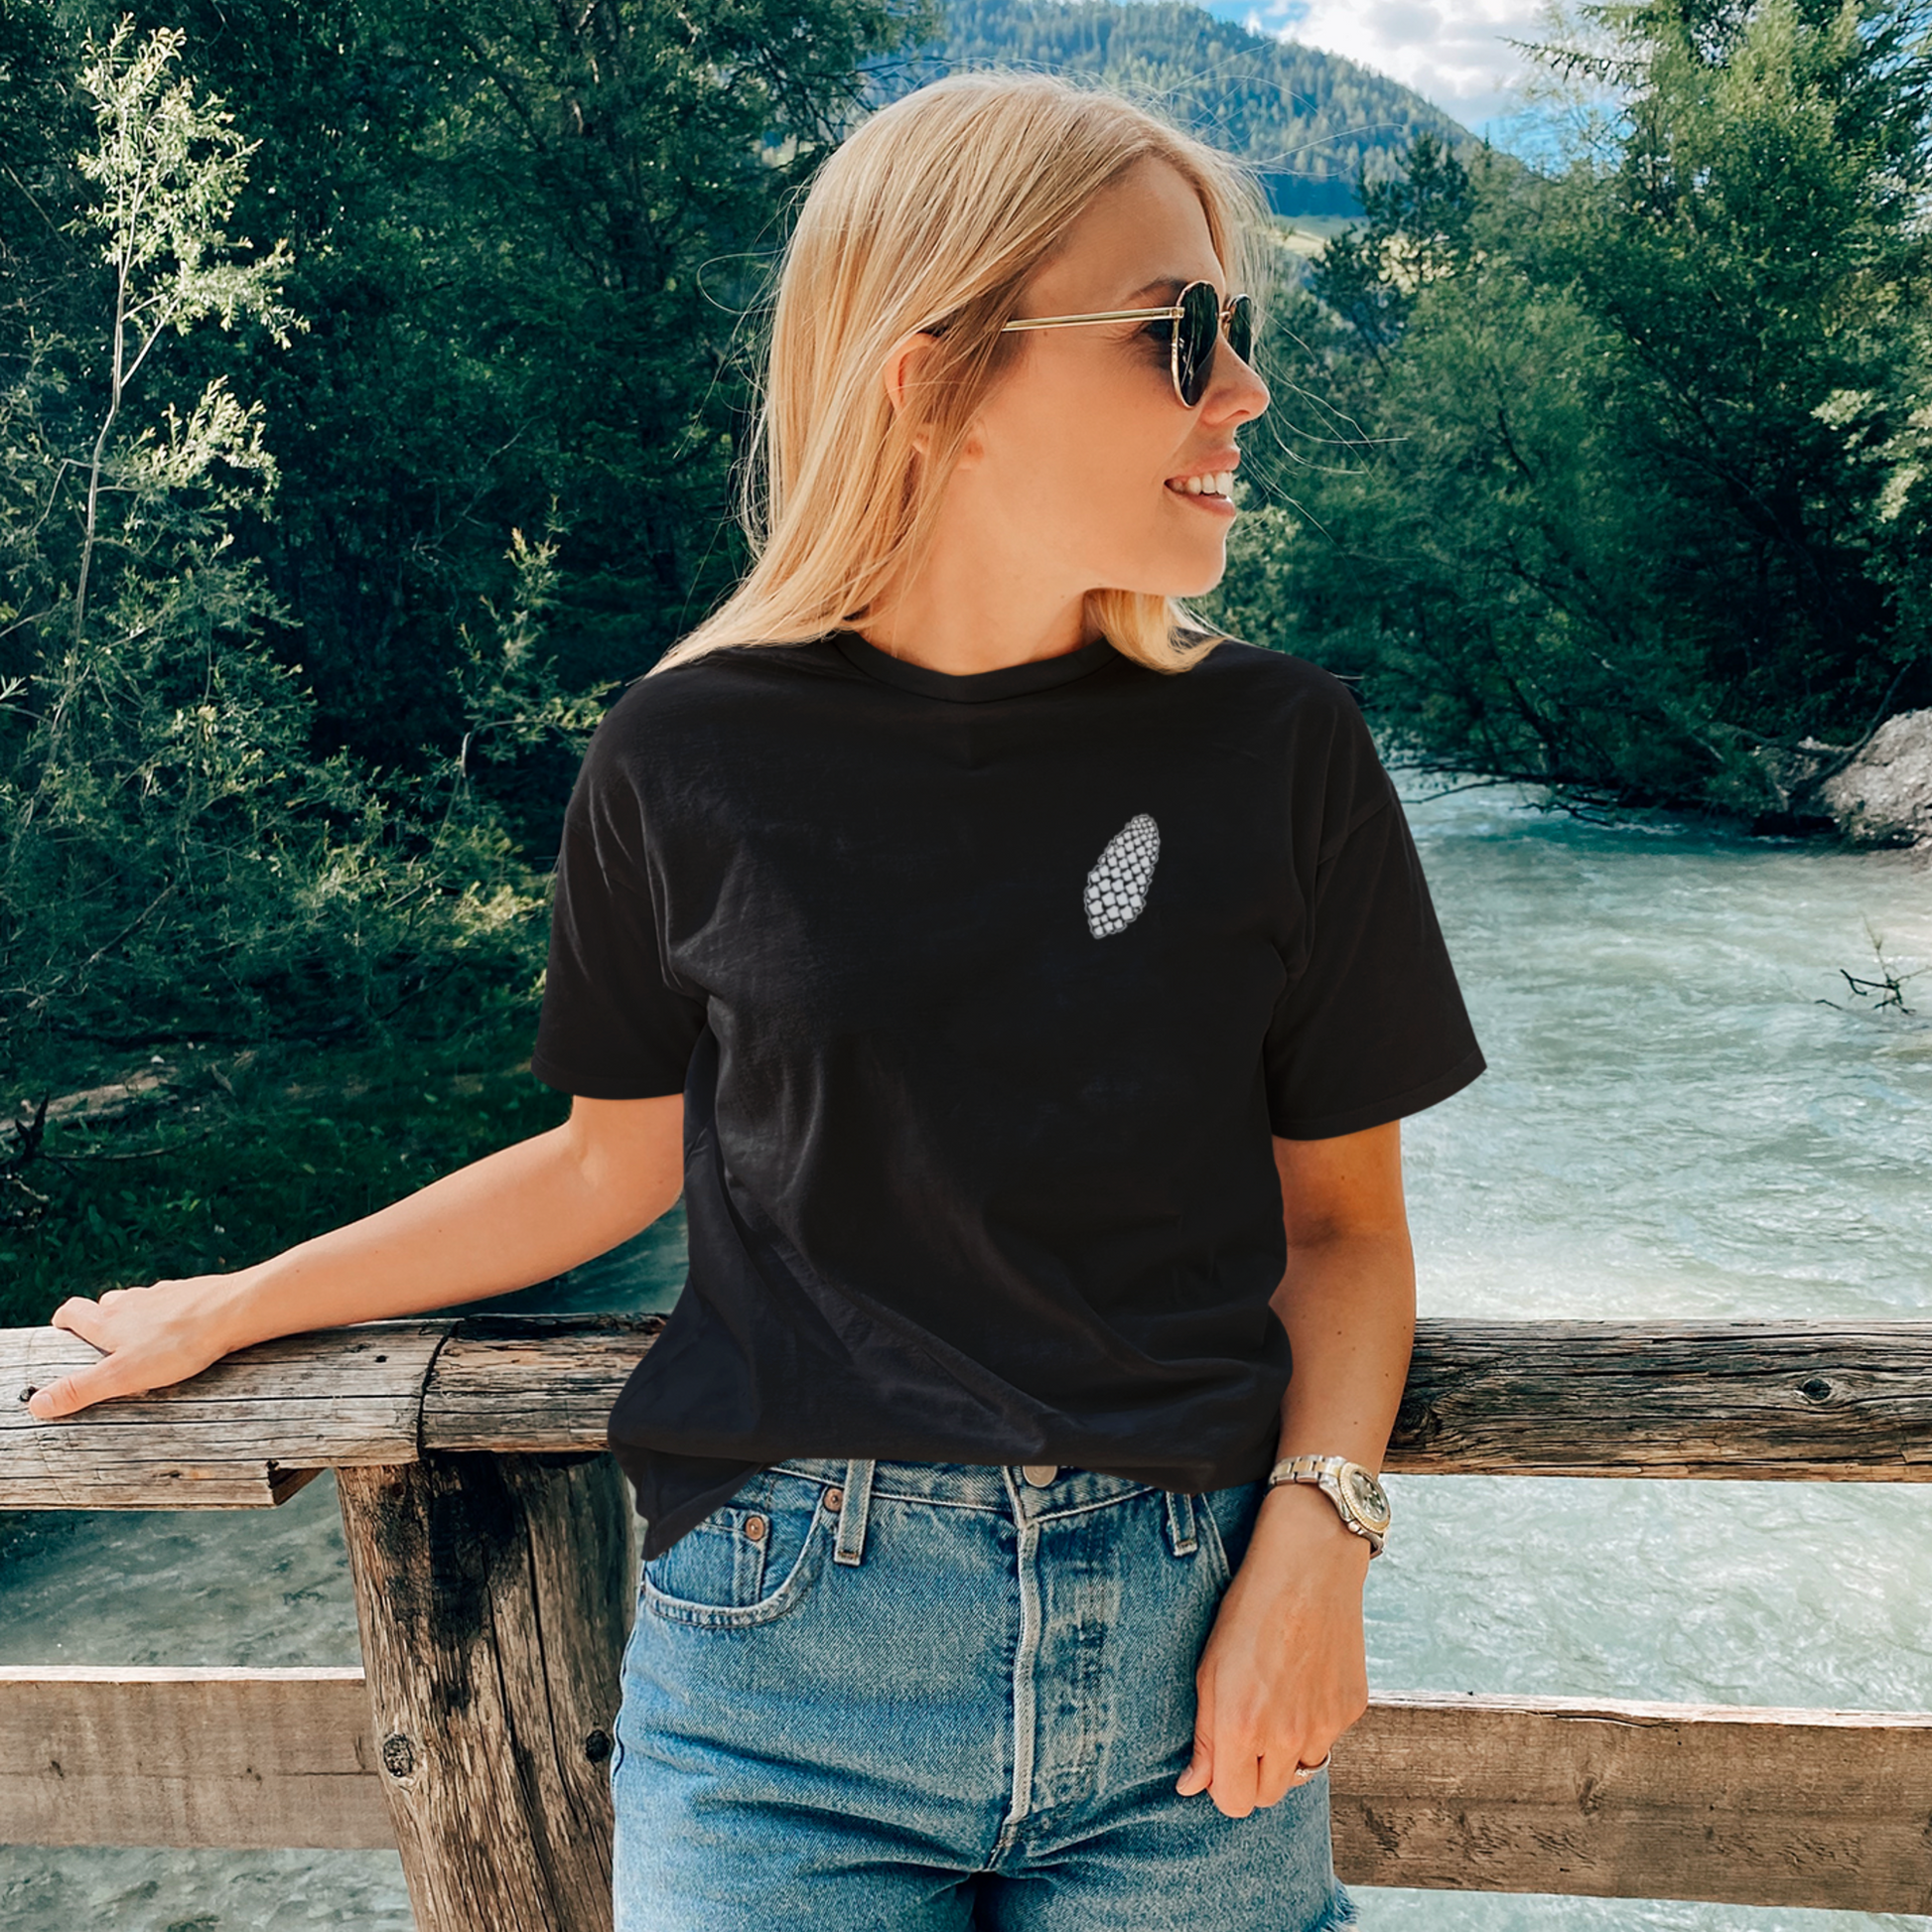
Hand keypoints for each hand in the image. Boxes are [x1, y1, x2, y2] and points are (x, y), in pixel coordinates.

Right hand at [24, 1273, 258, 1420]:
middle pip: (106, 1304)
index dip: (64, 1321)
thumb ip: (81, 1389)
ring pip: (141, 1302)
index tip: (61, 1331)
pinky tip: (182, 1330)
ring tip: (142, 1341)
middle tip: (102, 1344)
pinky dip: (170, 1315)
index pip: (73, 1311)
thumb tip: (37, 1403)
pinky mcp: (195, 1294)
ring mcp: (166, 1295)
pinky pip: (175, 1303)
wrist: (234, 1311)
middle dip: (100, 1321)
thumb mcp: (122, 1375)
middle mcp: (133, 1301)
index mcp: (109, 1320)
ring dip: (135, 1317)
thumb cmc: (178, 1344)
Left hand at [1176, 1482, 1370, 1816]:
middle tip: (1247, 1729)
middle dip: (1254, 1773)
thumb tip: (1193, 1787)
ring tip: (1277, 1699)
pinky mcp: (1352, 1708)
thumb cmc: (1248, 1610)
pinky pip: (1329, 1737)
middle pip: (1268, 1796)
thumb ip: (1204, 1737)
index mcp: (1241, 1726)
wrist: (1308, 1564)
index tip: (1221, 1760)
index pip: (1233, 1803)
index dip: (1223, 1785)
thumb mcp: (1208, 1668)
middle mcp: (1286, 1736)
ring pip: (1302, 1769)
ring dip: (1287, 1752)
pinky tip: (1304, 1678)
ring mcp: (1324, 1724)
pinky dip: (1315, 1722)